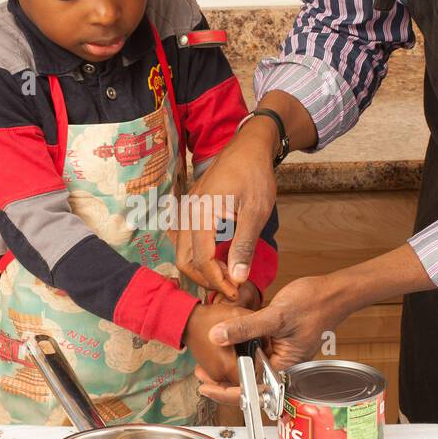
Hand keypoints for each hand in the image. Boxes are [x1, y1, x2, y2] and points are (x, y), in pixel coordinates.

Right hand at [173, 119, 278, 298]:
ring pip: (182, 251)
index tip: (237, 291)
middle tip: (231, 287)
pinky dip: (197, 256)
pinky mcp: (190, 208)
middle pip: (184, 260)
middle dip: (205, 279)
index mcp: (202, 213)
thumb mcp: (255, 211)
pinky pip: (185, 239)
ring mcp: (186, 210)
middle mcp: (188, 213)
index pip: (201, 259)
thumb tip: (238, 278)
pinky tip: (219, 258)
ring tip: (227, 275)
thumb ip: (244, 245)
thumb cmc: (255, 175)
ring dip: (201, 269)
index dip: (218, 280)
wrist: (248, 147)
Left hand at [195, 275, 347, 401]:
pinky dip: (239, 348)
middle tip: (200, 373)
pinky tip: (226, 340)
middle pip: (248, 381)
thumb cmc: (315, 304)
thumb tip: (216, 336)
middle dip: (223, 380)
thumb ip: (245, 327)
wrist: (334, 292)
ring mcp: (280, 354)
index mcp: (285, 367)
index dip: (226, 392)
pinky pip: (255, 351)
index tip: (206, 388)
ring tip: (206, 360)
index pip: (252, 389)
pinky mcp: (278, 342)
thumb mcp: (276, 315)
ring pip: (250, 366)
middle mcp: (282, 365)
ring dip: (229, 364)